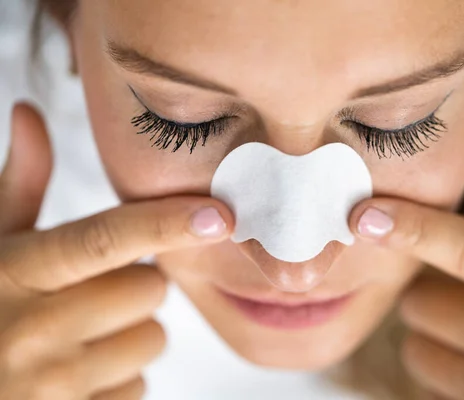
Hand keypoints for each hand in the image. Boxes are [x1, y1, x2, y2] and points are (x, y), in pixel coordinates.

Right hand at [0, 103, 232, 398]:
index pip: (103, 240)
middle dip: (134, 287)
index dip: (165, 223)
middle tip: (92, 293)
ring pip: (150, 340)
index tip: (220, 214)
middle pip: (148, 290)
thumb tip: (30, 112)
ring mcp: (54, 386)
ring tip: (79, 336)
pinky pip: (138, 387)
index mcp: (15, 273)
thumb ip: (19, 185)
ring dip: (129, 334)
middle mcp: (33, 330)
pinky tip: (75, 374)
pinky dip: (117, 379)